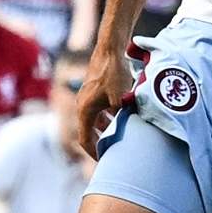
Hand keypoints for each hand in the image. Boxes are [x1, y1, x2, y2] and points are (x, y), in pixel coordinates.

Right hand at [72, 39, 135, 154]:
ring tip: (118, 138)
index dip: (94, 152)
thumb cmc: (113, 74)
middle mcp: (82, 106)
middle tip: (112, 153)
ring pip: (94, 122)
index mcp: (85, 110)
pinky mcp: (92, 93)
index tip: (104, 161)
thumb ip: (122, 116)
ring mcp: (86, 99)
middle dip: (100, 144)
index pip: (85, 139)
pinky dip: (106, 119)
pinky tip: (119, 119)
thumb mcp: (120, 98)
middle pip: (88, 132)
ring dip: (104, 131)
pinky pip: (97, 112)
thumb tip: (129, 129)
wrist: (109, 50)